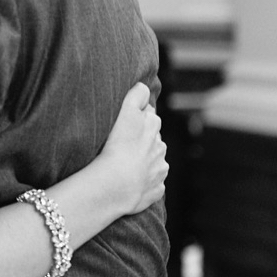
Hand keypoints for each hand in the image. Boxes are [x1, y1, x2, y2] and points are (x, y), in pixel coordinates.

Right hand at [91, 79, 169, 218]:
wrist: (116, 185)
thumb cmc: (117, 146)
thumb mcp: (126, 111)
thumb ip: (137, 94)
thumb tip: (144, 87)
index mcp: (153, 125)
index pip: (148, 116)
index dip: (136, 120)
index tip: (125, 126)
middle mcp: (160, 147)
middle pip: (152, 139)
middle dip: (142, 141)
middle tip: (122, 147)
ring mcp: (159, 170)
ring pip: (153, 162)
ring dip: (144, 163)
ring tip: (125, 167)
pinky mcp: (156, 190)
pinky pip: (151, 184)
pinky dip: (143, 183)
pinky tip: (130, 184)